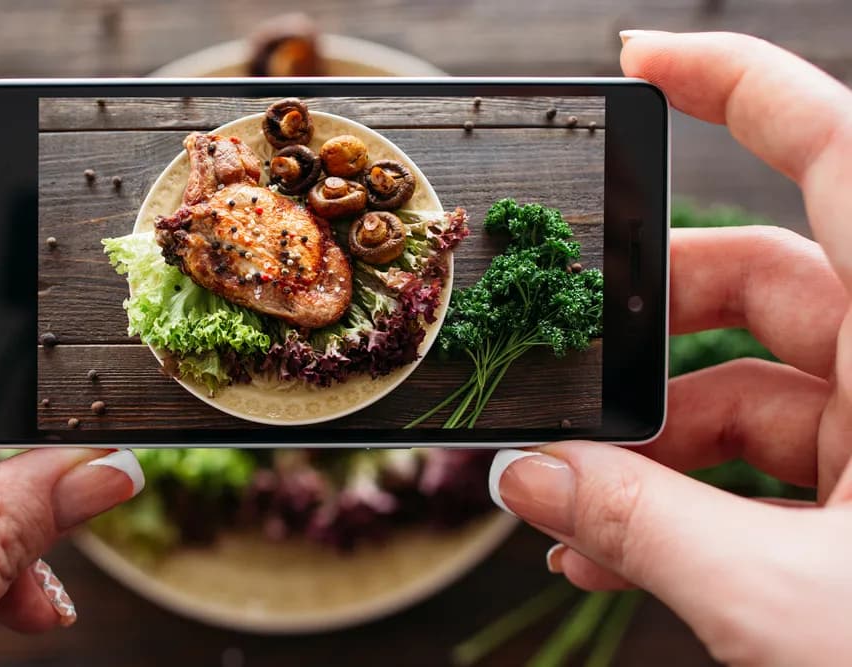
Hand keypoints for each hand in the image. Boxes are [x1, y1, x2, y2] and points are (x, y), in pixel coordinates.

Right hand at [488, 32, 851, 665]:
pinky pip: (760, 466)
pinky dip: (682, 497)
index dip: (738, 83)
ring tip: (566, 505)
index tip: (639, 61)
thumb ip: (640, 528)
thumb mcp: (786, 600)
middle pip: (755, 285)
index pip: (839, 153)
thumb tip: (529, 481)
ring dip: (644, 446)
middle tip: (556, 379)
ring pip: (745, 391)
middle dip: (637, 332)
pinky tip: (613, 545)